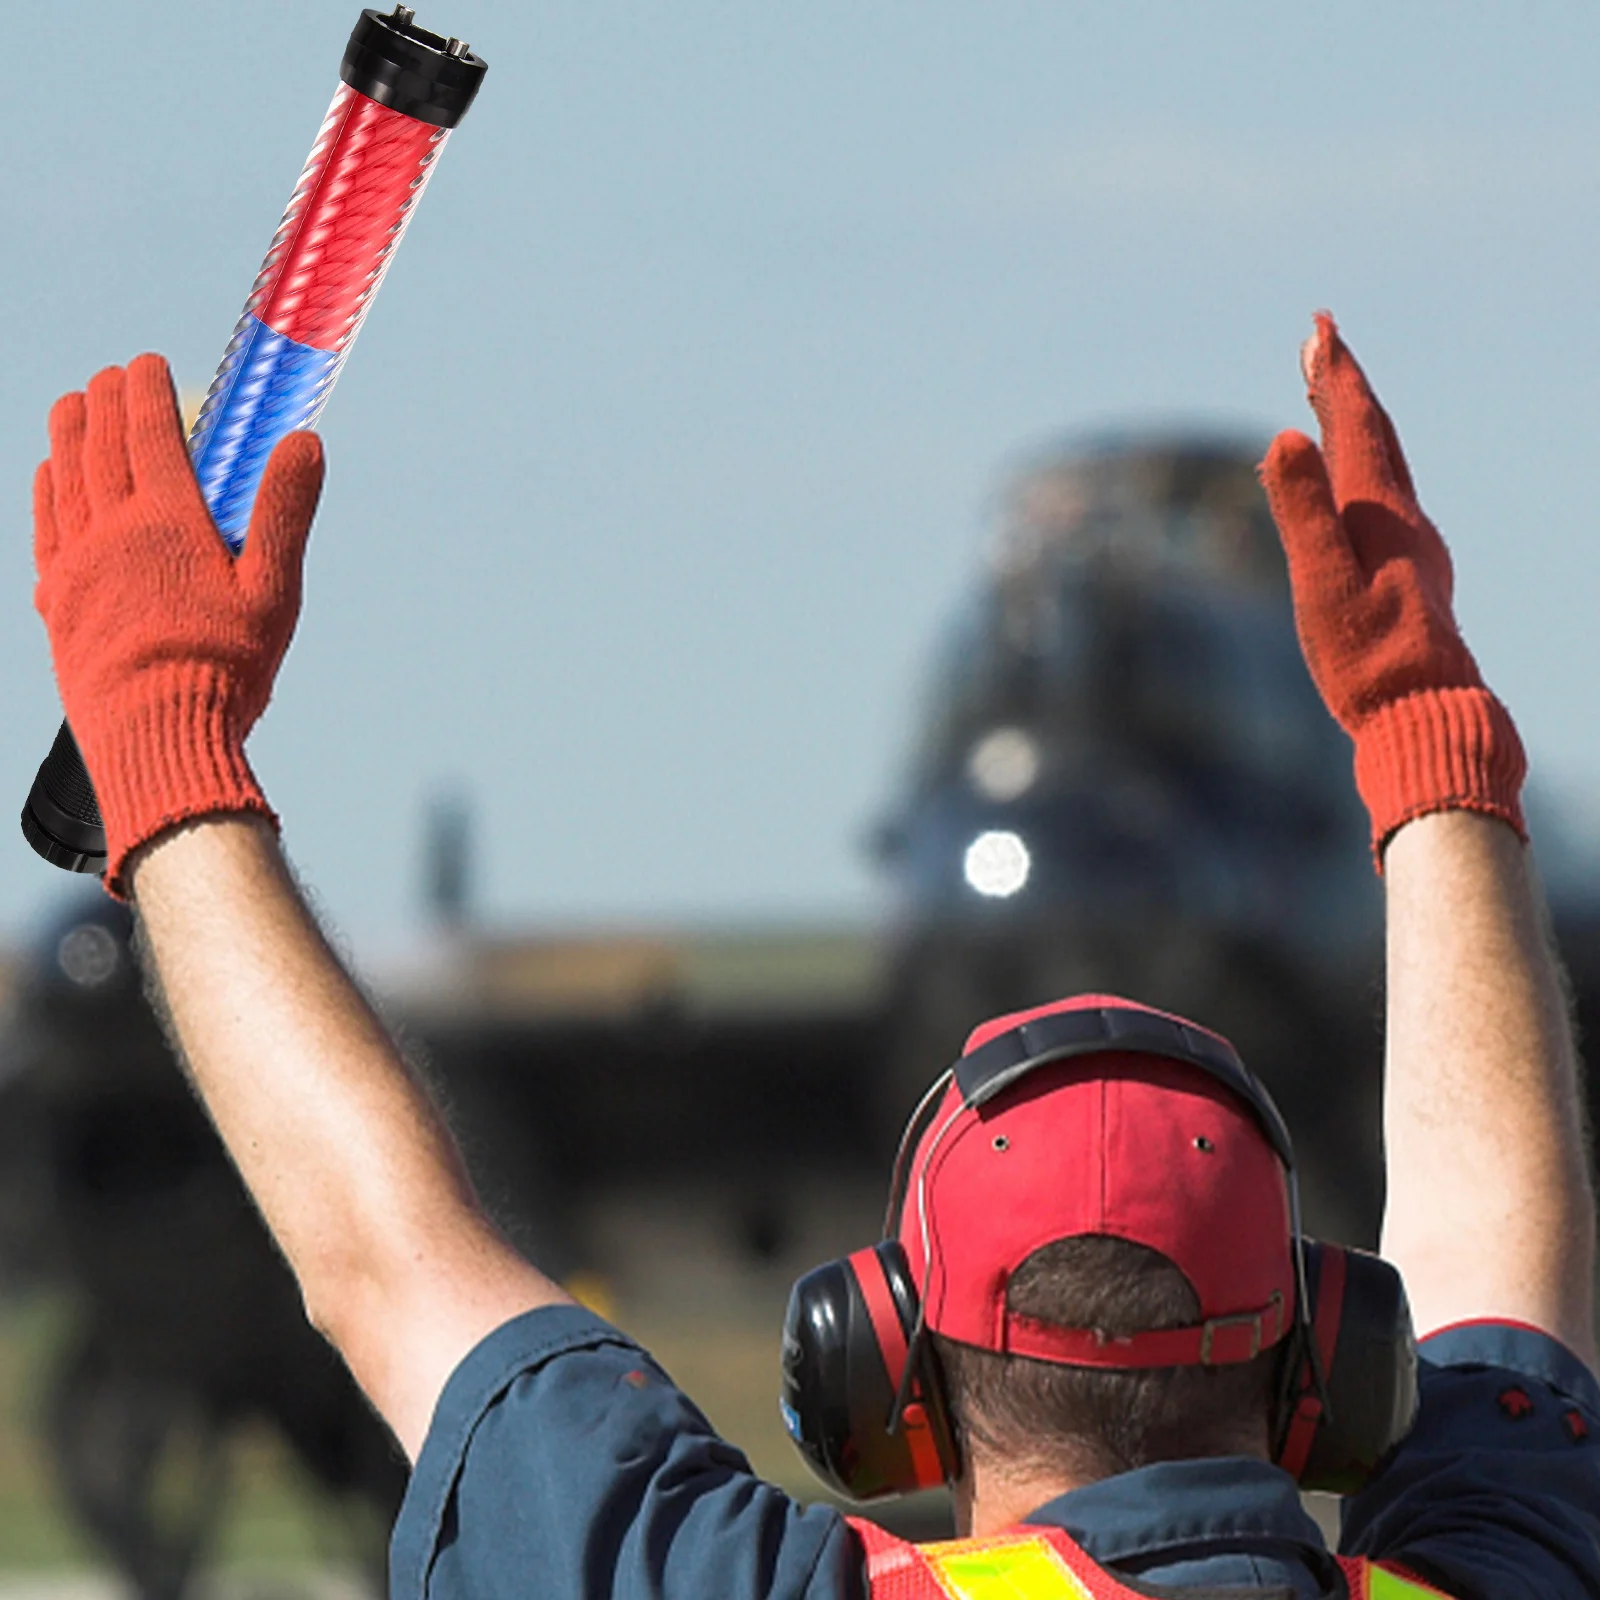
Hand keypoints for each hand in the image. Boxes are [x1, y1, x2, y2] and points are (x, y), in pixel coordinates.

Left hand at [32, 353, 323, 894]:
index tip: (148, 362)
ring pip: (64, 478)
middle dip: (106, 402)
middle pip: (100, 446)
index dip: (147, 390)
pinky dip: (45, 489)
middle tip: (111, 377)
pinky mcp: (57, 602)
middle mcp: (111, 532)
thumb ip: (284, 513)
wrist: (157, 738)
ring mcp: (75, 566)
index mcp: (168, 524)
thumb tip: (303, 441)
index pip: (151, 434)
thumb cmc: (225, 671)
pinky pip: (44, 527)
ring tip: (73, 406)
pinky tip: (49, 477)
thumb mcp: (273, 593)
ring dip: (68, 434)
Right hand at [1259, 315, 1524, 861]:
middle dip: (1343, 387)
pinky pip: (1382, 501)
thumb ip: (1303, 512)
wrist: (1427, 716)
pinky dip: (1359, 473)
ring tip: (1328, 402)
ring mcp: (1412, 549)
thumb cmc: (1368, 659)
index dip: (1335, 376)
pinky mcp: (1409, 577)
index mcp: (1382, 515)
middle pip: (1373, 437)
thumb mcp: (1322, 584)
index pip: (1357, 426)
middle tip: (1321, 341)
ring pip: (1381, 469)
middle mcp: (1405, 522)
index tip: (1320, 328)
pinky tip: (1351, 493)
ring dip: (1353, 427)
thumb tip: (1284, 438)